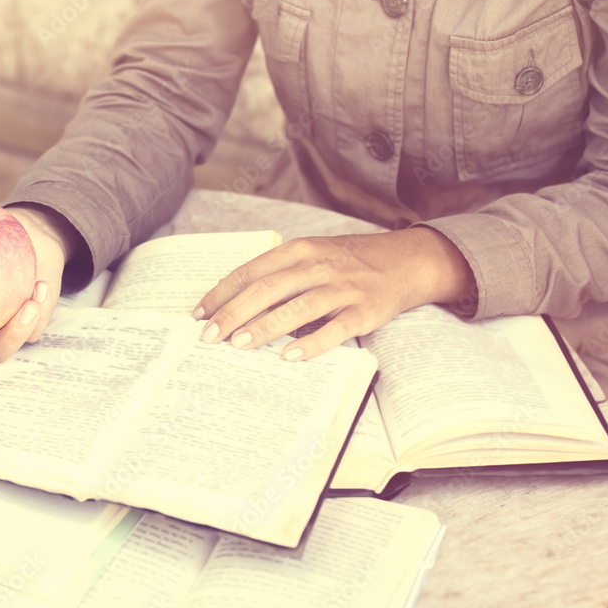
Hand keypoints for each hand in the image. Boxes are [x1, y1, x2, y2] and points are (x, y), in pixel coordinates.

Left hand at [193, 227, 475, 360]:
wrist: (408, 260)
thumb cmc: (350, 262)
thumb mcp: (313, 255)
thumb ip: (280, 274)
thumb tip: (238, 305)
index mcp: (300, 250)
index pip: (252, 271)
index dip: (223, 292)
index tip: (199, 313)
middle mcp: (318, 265)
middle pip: (268, 288)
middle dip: (234, 312)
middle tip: (209, 335)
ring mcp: (343, 287)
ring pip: (297, 307)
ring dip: (265, 326)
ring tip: (238, 344)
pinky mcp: (365, 310)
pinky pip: (335, 328)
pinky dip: (312, 343)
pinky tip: (290, 356)